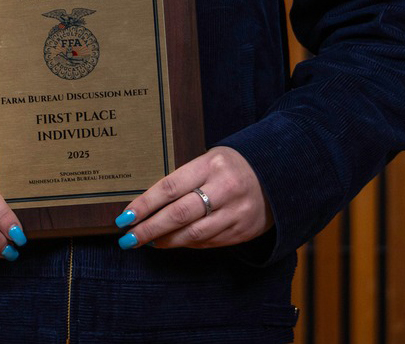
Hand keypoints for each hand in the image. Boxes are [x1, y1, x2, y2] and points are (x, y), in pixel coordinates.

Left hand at [114, 146, 271, 248]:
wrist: (280, 174)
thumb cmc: (234, 165)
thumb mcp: (211, 160)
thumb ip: (185, 179)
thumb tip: (148, 204)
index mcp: (212, 164)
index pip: (170, 187)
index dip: (144, 204)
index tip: (124, 217)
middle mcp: (225, 188)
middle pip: (178, 214)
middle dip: (149, 229)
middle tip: (128, 238)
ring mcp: (236, 212)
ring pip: (192, 234)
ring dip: (165, 241)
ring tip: (147, 241)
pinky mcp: (243, 231)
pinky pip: (208, 242)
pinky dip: (186, 244)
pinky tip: (173, 242)